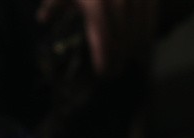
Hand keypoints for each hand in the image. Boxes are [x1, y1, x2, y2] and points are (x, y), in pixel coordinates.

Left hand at [36, 0, 156, 76]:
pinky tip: (143, 46)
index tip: (103, 73)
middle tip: (113, 71)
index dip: (104, 58)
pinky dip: (147, 34)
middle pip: (122, 38)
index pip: (102, 38)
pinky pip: (151, 18)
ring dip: (134, 50)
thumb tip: (43, 20)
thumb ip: (56, 2)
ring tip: (129, 62)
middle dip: (119, 58)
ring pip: (139, 30)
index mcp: (96, 3)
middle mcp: (118, 1)